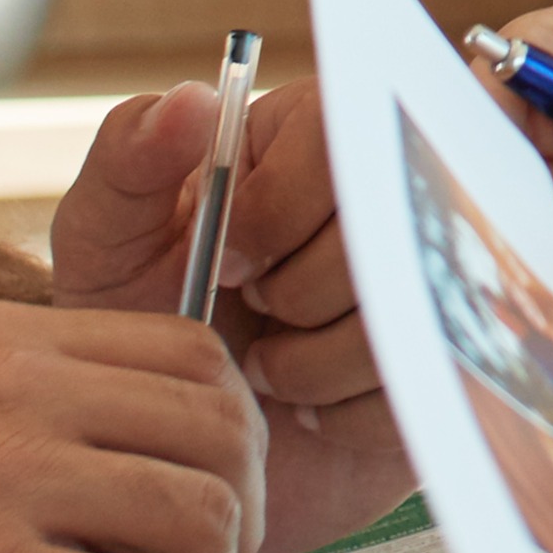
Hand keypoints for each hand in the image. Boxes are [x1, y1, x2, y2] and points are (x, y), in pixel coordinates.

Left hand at [50, 82, 403, 551]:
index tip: (227, 259)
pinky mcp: (446, 365)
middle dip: (299, 294)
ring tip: (269, 370)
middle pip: (389, 218)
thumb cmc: (135, 330)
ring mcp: (424, 281)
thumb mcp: (107, 242)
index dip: (281, 208)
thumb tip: (193, 98)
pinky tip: (313, 409)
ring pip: (407, 310)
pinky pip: (423, 384)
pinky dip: (347, 416)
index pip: (338, 130)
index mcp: (306, 140)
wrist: (167, 454)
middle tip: (252, 316)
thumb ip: (128, 160)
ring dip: (315, 364)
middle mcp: (381, 195)